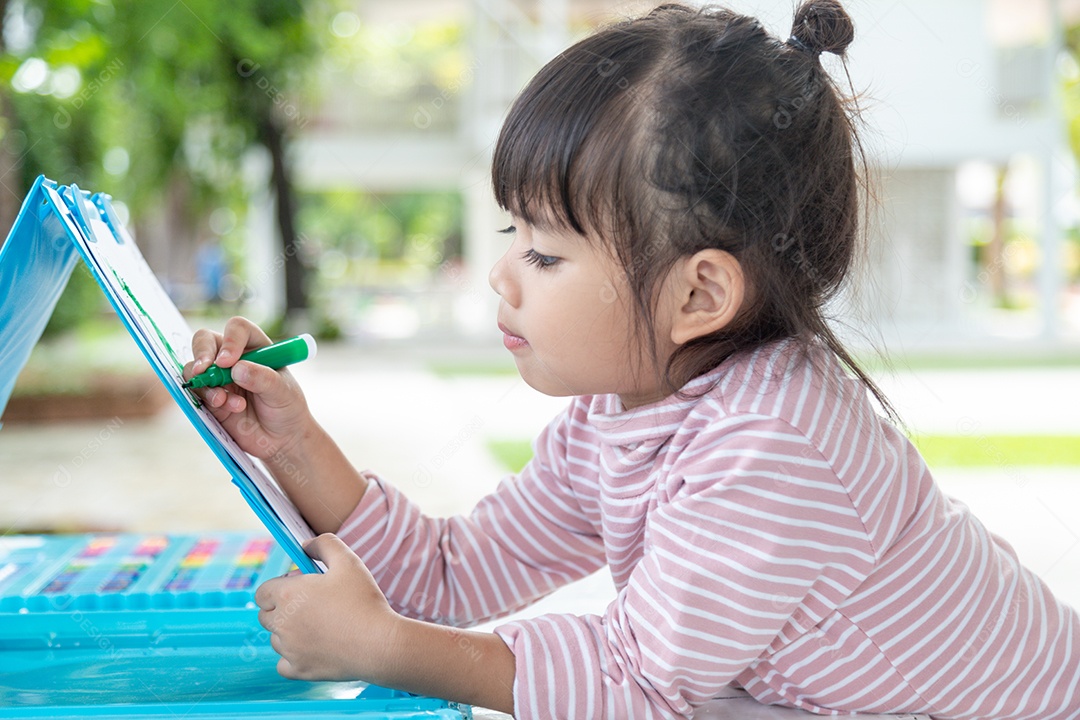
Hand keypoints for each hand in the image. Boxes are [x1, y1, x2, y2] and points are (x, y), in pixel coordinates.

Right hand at [184, 316, 311, 460]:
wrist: (282, 437)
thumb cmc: (287, 407)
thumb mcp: (283, 392)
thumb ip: (263, 378)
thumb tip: (236, 369)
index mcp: (255, 347)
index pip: (237, 329)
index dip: (230, 340)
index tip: (229, 361)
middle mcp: (233, 358)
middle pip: (205, 340)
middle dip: (202, 353)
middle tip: (204, 370)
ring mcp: (218, 378)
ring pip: (194, 368)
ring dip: (206, 384)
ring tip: (224, 401)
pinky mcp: (210, 398)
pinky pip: (197, 393)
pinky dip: (208, 400)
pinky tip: (229, 408)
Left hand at [255, 534, 398, 680]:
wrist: (380, 643)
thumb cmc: (363, 601)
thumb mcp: (348, 560)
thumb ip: (324, 544)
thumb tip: (305, 545)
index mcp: (287, 595)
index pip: (262, 592)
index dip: (279, 587)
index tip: (301, 586)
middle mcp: (282, 624)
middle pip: (265, 615)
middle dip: (282, 608)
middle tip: (312, 604)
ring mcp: (289, 649)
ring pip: (275, 639)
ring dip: (288, 632)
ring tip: (318, 625)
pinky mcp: (300, 670)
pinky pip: (283, 664)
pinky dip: (293, 657)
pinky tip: (312, 648)